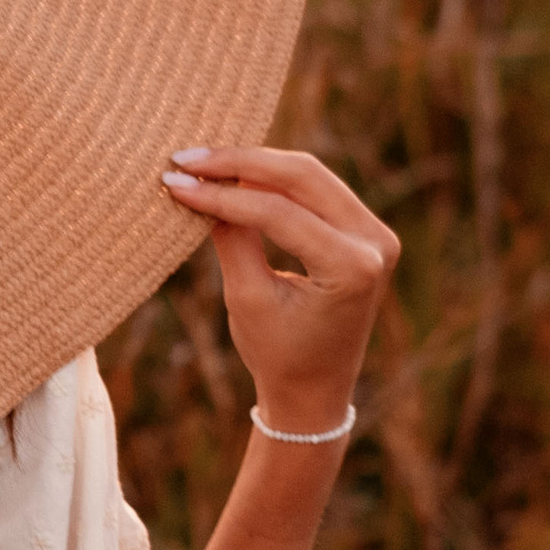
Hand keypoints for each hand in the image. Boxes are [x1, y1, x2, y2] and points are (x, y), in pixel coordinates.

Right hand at [159, 144, 398, 433]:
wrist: (314, 391)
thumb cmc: (279, 355)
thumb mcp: (247, 299)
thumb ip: (230, 238)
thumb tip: (201, 186)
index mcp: (352, 267)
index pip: (278, 212)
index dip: (222, 194)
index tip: (174, 182)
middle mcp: (375, 243)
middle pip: (302, 175)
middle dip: (239, 162)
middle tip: (186, 158)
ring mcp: (375, 233)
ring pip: (309, 174)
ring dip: (254, 164)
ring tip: (202, 163)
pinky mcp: (364, 230)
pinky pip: (315, 190)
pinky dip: (272, 180)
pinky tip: (232, 174)